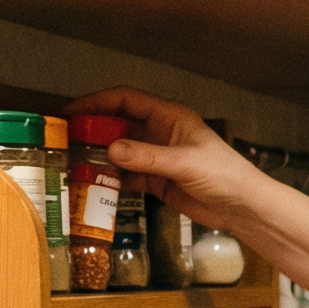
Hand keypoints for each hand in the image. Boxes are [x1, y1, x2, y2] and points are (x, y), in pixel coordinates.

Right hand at [67, 86, 260, 230]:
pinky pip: (127, 175)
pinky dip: (111, 178)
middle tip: (66, 140)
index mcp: (169, 116)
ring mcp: (156, 157)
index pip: (126, 99)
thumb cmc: (224, 175)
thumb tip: (111, 150)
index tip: (72, 111)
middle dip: (93, 130)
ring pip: (119, 151)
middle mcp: (159, 132)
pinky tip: (95, 184)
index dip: (98, 102)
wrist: (242, 207)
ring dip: (99, 156)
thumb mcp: (184, 163)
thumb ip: (147, 157)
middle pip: (118, 124)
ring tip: (73, 163)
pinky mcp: (156, 180)